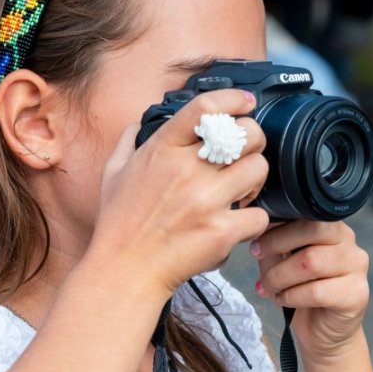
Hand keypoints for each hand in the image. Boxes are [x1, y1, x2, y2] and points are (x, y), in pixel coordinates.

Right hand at [86, 88, 270, 301]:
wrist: (125, 271)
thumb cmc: (119, 223)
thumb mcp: (113, 172)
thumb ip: (128, 141)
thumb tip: (138, 124)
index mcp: (162, 149)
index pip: (206, 108)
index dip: (233, 100)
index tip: (245, 103)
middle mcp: (186, 170)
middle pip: (247, 135)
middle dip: (253, 143)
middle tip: (244, 158)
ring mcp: (206, 201)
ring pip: (259, 169)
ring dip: (256, 180)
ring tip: (241, 192)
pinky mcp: (221, 232)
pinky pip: (259, 215)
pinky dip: (252, 221)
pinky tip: (236, 225)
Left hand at [250, 219, 369, 361]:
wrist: (323, 335)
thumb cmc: (303, 295)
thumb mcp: (283, 264)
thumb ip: (276, 245)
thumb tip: (256, 228)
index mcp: (333, 230)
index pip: (308, 214)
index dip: (278, 227)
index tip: (256, 243)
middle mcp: (350, 245)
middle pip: (313, 230)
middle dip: (277, 244)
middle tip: (257, 256)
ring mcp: (357, 269)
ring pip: (311, 262)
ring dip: (280, 275)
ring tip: (268, 287)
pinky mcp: (356, 295)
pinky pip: (316, 291)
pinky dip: (292, 296)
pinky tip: (283, 300)